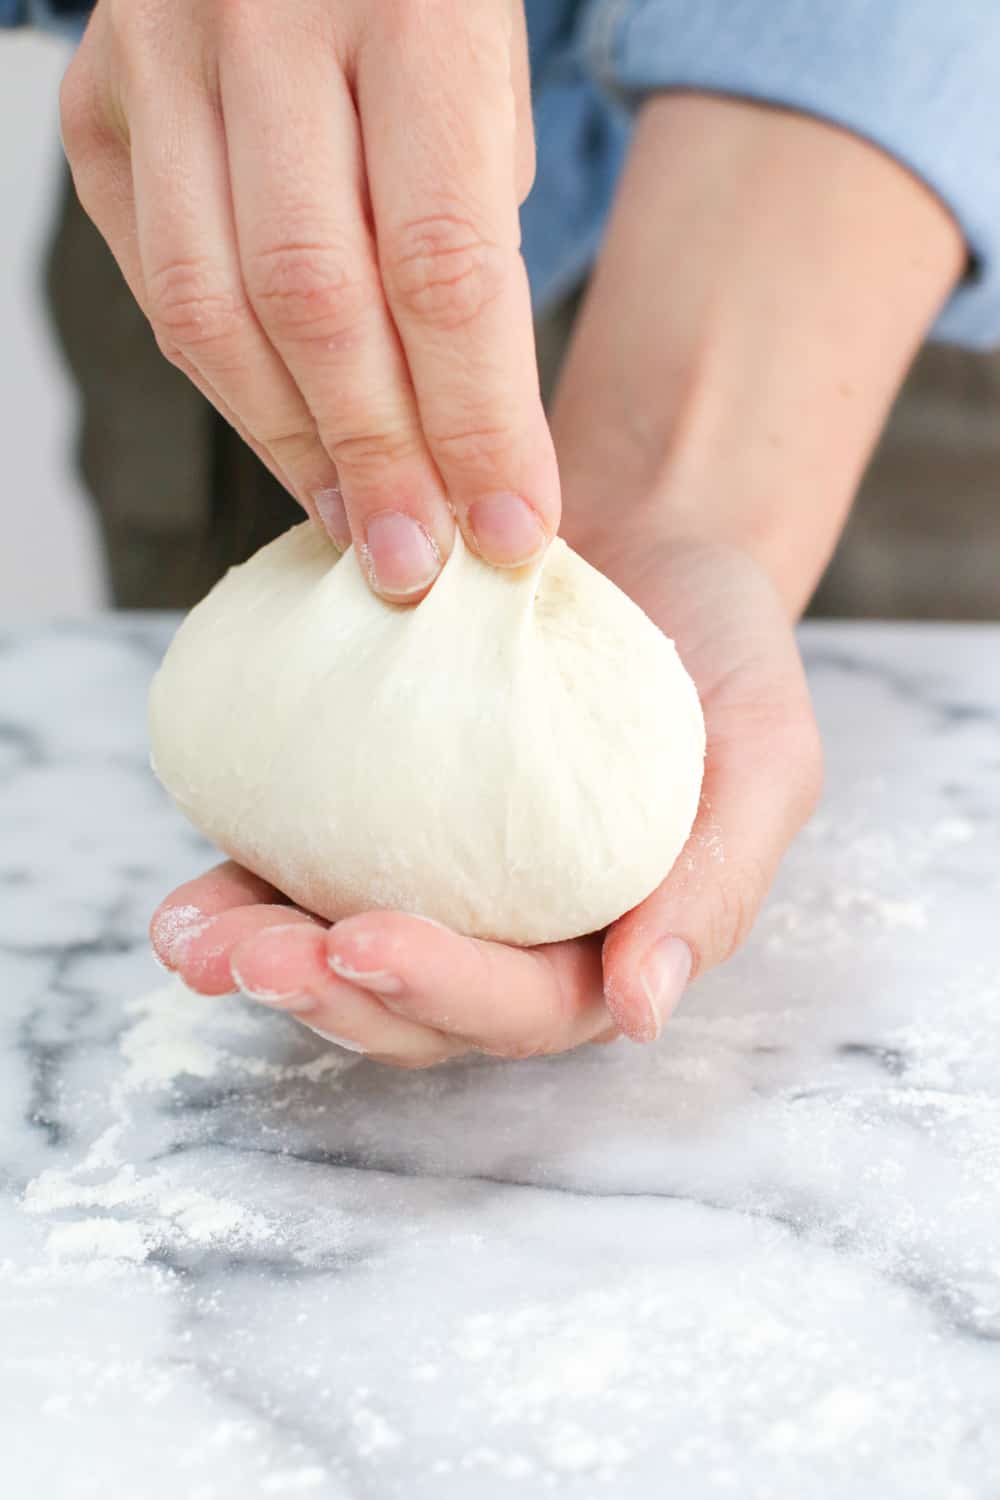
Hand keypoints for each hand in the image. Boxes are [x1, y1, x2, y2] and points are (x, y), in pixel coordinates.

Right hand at [60, 0, 557, 599]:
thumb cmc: (419, 1)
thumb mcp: (489, 85)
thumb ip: (473, 242)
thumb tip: (463, 443)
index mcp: (413, 5)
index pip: (443, 267)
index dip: (479, 424)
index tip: (515, 529)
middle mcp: (264, 21)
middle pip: (316, 305)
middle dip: (378, 460)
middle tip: (419, 567)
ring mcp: (158, 58)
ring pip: (212, 312)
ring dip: (292, 449)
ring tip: (358, 527)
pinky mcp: (96, 104)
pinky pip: (157, 287)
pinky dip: (232, 388)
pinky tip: (292, 443)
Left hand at [150, 529, 820, 1064]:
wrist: (649, 543)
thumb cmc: (720, 652)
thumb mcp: (764, 758)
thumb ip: (716, 884)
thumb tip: (642, 1012)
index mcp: (608, 944)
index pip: (524, 1008)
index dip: (444, 992)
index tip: (368, 943)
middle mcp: (515, 934)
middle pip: (413, 1009)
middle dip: (328, 996)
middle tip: (255, 959)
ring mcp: (437, 881)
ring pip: (341, 961)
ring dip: (264, 962)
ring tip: (192, 939)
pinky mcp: (374, 819)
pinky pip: (301, 873)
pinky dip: (240, 891)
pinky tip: (186, 896)